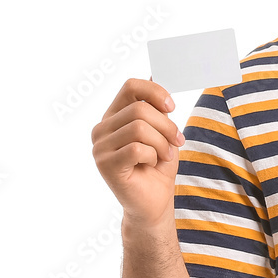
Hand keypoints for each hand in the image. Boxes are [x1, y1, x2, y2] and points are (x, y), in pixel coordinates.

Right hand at [91, 78, 184, 227]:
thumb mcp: (163, 132)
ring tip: (164, 156)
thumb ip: (157, 108)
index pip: (130, 87)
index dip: (155, 92)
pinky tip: (151, 164)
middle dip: (166, 126)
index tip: (172, 106)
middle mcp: (102, 129)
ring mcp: (100, 147)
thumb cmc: (159, 166)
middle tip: (177, 141)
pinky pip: (136, 149)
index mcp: (114, 116)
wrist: (154, 202)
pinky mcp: (105, 164)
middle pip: (139, 110)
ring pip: (139, 128)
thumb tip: (155, 76)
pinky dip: (153, 156)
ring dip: (162, 143)